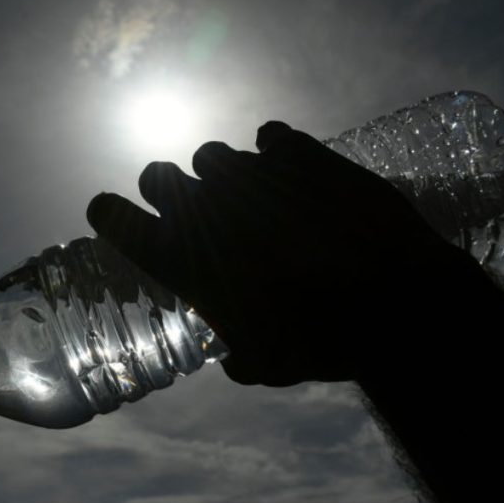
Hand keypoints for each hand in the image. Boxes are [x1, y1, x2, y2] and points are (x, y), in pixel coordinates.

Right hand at [87, 122, 465, 385]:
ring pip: (211, 154)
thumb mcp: (265, 365)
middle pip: (156, 174)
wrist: (394, 300)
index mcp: (181, 257)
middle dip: (166, 188)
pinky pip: (270, 137)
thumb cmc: (317, 341)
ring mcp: (250, 173)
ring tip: (252, 196)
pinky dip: (275, 152)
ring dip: (220, 174)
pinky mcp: (298, 153)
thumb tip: (233, 357)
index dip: (109, 214)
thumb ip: (236, 355)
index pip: (114, 218)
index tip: (113, 214)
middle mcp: (203, 206)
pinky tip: (291, 173)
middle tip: (191, 208)